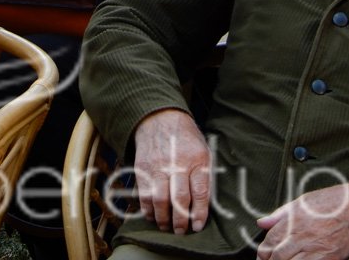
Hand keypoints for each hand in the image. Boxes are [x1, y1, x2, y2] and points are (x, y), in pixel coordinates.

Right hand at [132, 109, 211, 234]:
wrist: (160, 118)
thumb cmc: (186, 139)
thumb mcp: (203, 150)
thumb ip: (205, 176)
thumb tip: (204, 206)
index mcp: (197, 159)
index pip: (199, 192)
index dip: (199, 213)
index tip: (197, 226)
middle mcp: (177, 163)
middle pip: (178, 199)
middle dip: (180, 221)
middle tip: (181, 231)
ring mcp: (158, 165)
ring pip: (159, 199)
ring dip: (162, 218)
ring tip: (166, 226)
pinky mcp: (143, 167)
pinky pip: (144, 193)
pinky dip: (147, 209)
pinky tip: (152, 215)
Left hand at [256, 180, 348, 259]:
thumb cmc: (333, 202)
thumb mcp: (304, 201)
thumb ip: (281, 214)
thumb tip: (261, 222)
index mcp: (293, 220)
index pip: (270, 240)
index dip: (263, 250)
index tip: (263, 255)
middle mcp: (302, 235)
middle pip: (277, 256)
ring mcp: (316, 249)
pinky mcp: (330, 259)